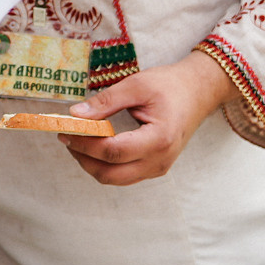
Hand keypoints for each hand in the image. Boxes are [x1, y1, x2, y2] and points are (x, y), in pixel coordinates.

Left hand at [59, 50, 236, 185]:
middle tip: (67, 138)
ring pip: (116, 179)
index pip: (113, 151)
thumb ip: (105, 102)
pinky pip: (124, 175)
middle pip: (111, 174)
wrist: (198, 92)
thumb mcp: (136, 86)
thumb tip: (75, 115)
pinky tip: (96, 146)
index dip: (85, 143)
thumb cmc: (170, 85)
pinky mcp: (155, 167)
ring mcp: (159, 167)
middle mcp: (160, 160)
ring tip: (78, 141)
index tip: (66, 130)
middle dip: (84, 159)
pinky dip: (106, 165)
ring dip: (93, 164)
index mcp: (159, 139)